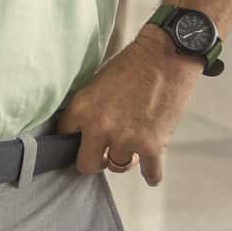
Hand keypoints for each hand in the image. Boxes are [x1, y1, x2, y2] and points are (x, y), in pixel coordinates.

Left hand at [54, 39, 196, 184]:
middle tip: (102, 157)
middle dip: (95, 161)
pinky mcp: (152, 146)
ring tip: (133, 147)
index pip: (64, 137)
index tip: (80, 142)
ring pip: (119, 166)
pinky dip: (151, 175)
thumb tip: (84, 133)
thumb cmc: (133, 64)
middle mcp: (100, 128)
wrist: (166, 55)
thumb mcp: (97, 83)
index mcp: (81, 109)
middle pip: (87, 165)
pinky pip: (150, 174)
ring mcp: (126, 139)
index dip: (74, 140)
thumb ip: (88, 110)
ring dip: (126, 159)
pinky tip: (151, 174)